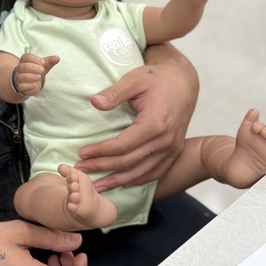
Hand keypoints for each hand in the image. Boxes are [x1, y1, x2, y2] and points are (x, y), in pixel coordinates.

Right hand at [14, 53, 59, 97]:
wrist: (30, 82)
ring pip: (22, 76)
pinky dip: (30, 85)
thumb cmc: (37, 71)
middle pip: (23, 66)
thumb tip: (57, 58)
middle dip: (33, 68)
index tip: (43, 62)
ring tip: (39, 77)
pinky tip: (36, 84)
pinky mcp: (20, 86)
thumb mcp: (43, 66)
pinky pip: (22, 86)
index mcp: (25, 61)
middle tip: (42, 70)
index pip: (26, 57)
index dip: (34, 59)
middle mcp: (20, 68)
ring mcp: (19, 77)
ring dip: (31, 77)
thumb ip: (50, 61)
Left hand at [75, 43, 197, 190]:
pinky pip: (156, 171)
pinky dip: (138, 180)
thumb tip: (94, 102)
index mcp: (155, 123)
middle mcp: (166, 140)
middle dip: (103, 168)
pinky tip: (123, 184)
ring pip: (142, 172)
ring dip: (118, 181)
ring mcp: (172, 148)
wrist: (184, 82)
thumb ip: (115, 92)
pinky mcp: (175, 150)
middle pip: (129, 162)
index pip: (122, 145)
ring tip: (98, 186)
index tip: (82, 154)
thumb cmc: (158, 79)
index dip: (100, 152)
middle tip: (81, 170)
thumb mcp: (135, 79)